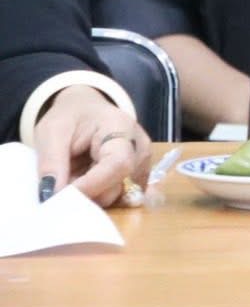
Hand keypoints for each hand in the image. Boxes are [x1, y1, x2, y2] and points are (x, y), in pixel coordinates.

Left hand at [33, 86, 151, 206]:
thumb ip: (51, 163)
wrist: (86, 109)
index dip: (91, 186)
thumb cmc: (70, 116)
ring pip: (114, 194)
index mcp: (121, 127)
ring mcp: (141, 162)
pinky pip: (117, 195)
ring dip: (87, 193)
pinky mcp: (138, 175)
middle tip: (58, 184)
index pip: (117, 164)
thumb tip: (51, 197)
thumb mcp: (51, 132)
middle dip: (83, 192)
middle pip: (116, 185)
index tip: (60, 197)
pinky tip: (85, 180)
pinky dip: (95, 194)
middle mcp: (139, 147)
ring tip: (71, 176)